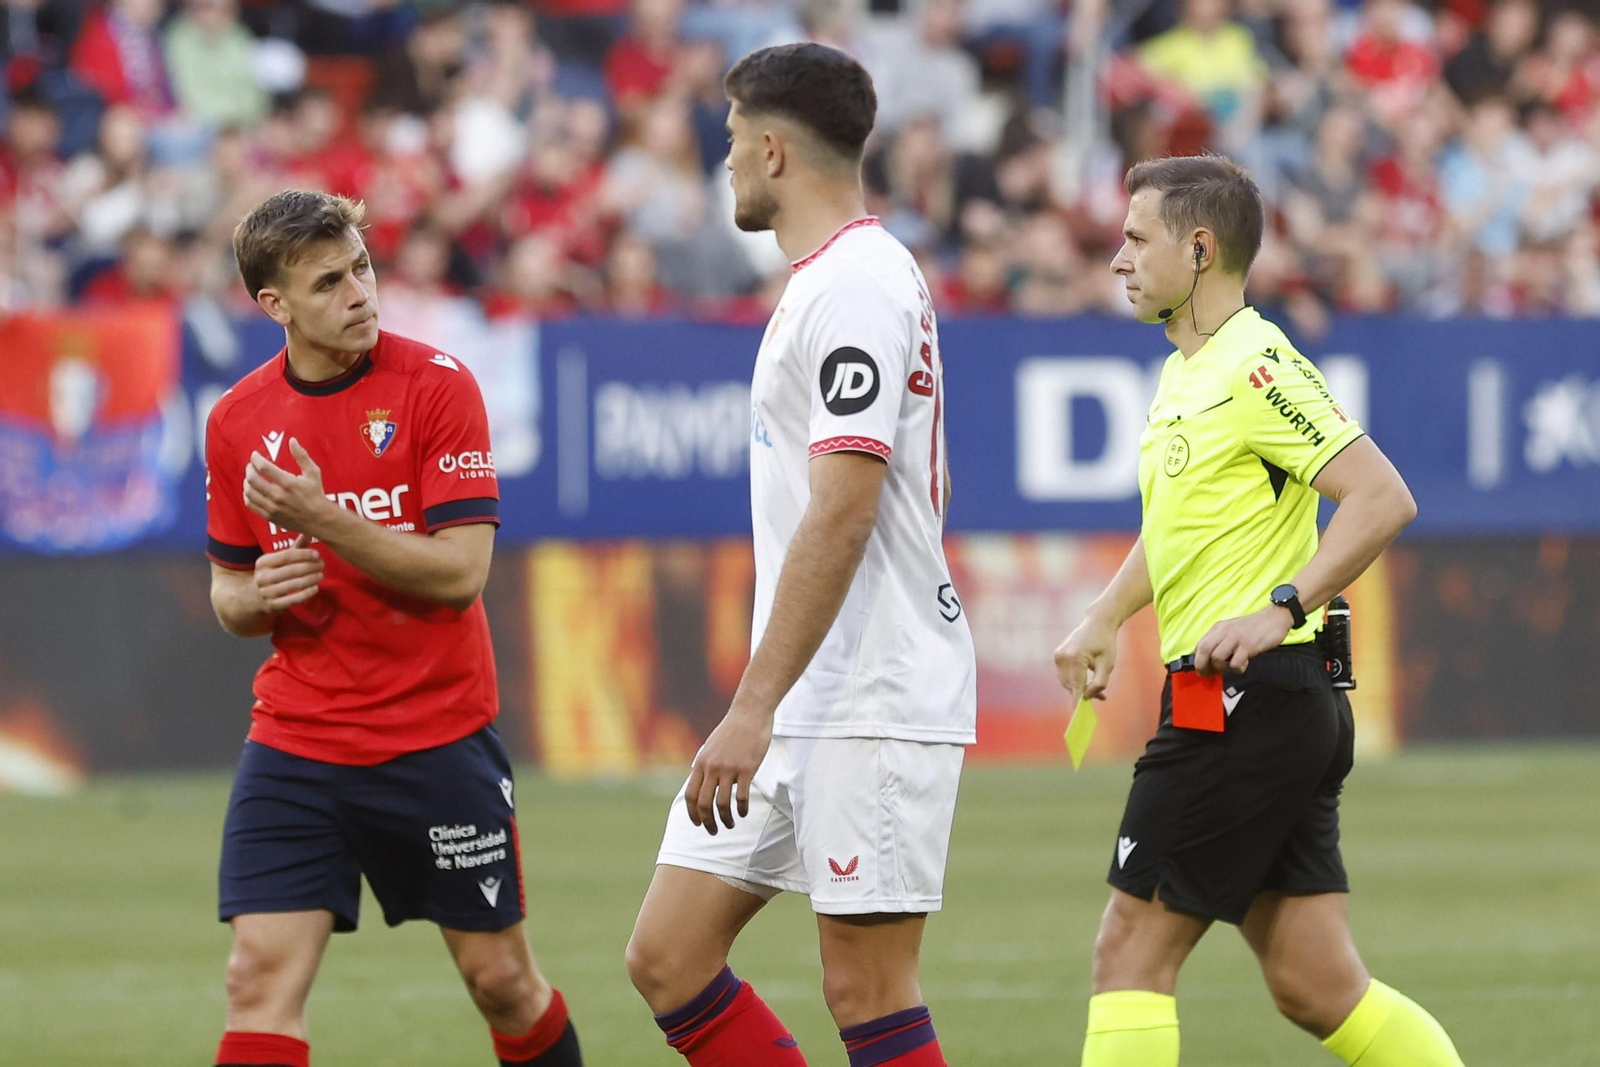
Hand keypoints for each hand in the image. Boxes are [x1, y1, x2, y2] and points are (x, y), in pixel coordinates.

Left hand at [244, 439, 332, 536]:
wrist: (318, 519)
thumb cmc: (316, 494)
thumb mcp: (313, 472)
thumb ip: (301, 456)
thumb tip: (292, 440)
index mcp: (288, 483)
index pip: (263, 467)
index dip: (255, 458)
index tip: (255, 455)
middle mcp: (278, 496)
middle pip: (253, 479)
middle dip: (249, 469)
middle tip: (252, 465)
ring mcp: (272, 507)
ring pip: (249, 491)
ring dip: (247, 481)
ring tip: (251, 476)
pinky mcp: (269, 516)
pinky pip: (250, 504)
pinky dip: (247, 495)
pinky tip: (251, 490)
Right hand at [253, 532, 323, 611]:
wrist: (254, 598)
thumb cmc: (273, 573)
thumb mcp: (280, 560)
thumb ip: (296, 547)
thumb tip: (310, 530)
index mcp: (263, 562)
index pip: (286, 556)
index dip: (303, 555)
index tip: (317, 554)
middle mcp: (262, 577)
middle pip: (291, 570)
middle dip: (310, 567)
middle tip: (322, 565)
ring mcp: (267, 593)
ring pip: (293, 585)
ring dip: (310, 579)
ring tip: (321, 575)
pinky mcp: (273, 606)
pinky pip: (292, 600)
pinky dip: (306, 594)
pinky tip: (315, 588)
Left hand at [684, 709, 770, 835]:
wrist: (749, 714)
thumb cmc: (732, 731)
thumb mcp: (711, 747)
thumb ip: (705, 765)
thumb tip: (702, 784)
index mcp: (701, 763)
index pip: (691, 795)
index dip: (693, 813)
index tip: (698, 824)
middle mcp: (712, 767)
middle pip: (704, 804)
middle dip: (707, 822)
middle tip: (714, 831)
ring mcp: (729, 768)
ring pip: (722, 803)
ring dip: (725, 819)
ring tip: (730, 825)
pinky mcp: (746, 769)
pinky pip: (741, 797)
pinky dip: (741, 809)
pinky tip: (743, 813)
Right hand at [1054, 611, 1119, 704]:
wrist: (1097, 623)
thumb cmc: (1106, 643)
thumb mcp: (1108, 664)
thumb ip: (1100, 683)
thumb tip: (1088, 697)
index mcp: (1076, 658)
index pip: (1076, 686)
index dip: (1077, 702)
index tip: (1077, 718)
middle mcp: (1063, 657)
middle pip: (1072, 686)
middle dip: (1084, 693)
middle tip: (1102, 696)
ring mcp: (1058, 656)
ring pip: (1067, 682)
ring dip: (1080, 687)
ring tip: (1097, 687)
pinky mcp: (1057, 656)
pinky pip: (1065, 675)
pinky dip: (1075, 679)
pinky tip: (1087, 676)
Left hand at [1193, 606, 1293, 675]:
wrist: (1275, 618)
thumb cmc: (1254, 628)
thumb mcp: (1232, 630)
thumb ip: (1221, 642)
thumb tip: (1210, 660)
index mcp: (1219, 628)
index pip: (1199, 645)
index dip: (1198, 660)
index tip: (1203, 669)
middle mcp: (1224, 631)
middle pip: (1203, 650)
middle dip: (1202, 666)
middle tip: (1210, 674)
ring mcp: (1236, 638)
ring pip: (1217, 657)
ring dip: (1223, 667)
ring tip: (1233, 665)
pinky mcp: (1248, 645)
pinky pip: (1235, 663)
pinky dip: (1238, 668)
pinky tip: (1244, 663)